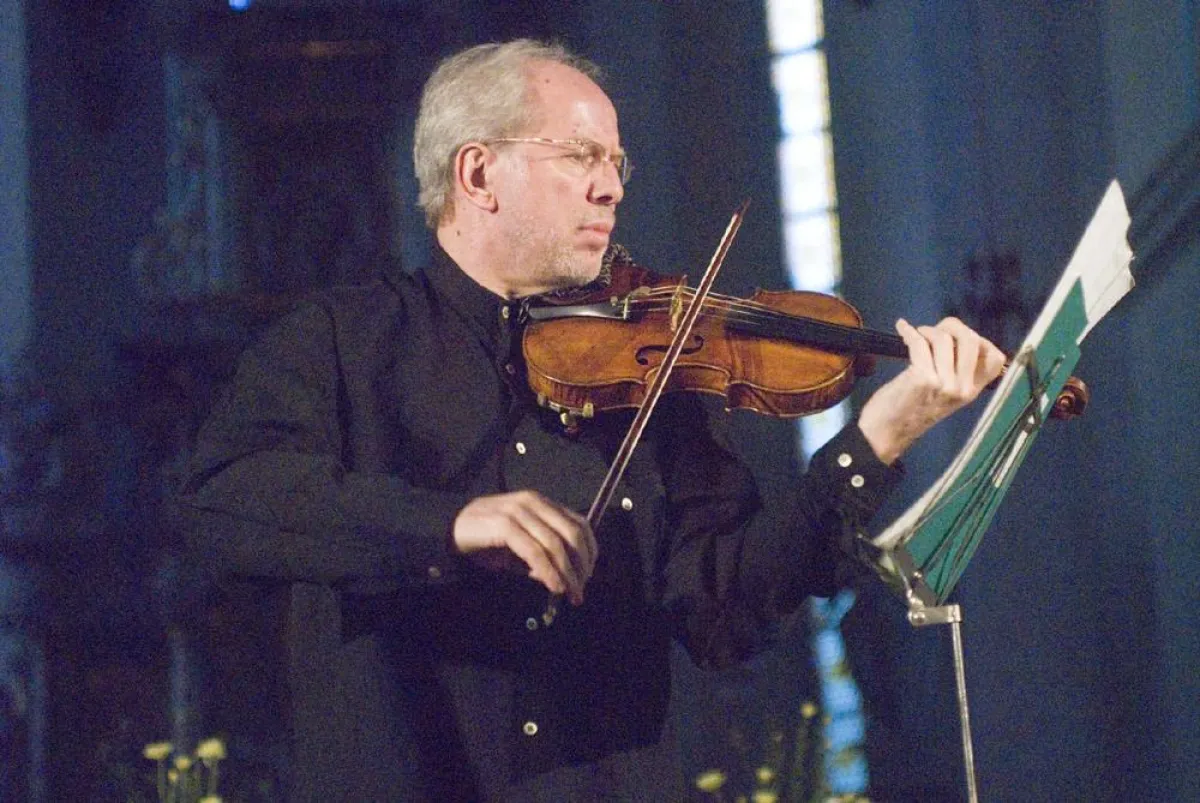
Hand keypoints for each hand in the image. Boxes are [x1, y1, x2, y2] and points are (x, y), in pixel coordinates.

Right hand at [451, 490, 596, 604]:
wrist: (450, 530)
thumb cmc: (485, 539)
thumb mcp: (519, 547)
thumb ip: (542, 557)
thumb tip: (564, 577)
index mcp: (540, 503)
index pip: (578, 522)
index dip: (590, 549)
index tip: (589, 573)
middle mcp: (533, 503)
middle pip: (572, 533)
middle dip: (581, 564)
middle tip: (581, 588)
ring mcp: (518, 512)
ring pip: (555, 543)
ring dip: (567, 573)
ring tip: (570, 593)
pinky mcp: (505, 525)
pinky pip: (535, 552)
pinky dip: (548, 571)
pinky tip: (554, 586)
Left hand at [858, 317, 1005, 463]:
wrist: (886, 433)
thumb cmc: (911, 411)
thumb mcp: (944, 396)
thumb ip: (956, 374)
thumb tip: (953, 337)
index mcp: (972, 392)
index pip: (995, 359)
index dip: (981, 340)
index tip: (959, 337)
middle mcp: (963, 388)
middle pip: (971, 340)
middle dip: (952, 327)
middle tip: (934, 331)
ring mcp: (944, 384)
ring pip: (943, 339)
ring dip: (927, 330)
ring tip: (917, 335)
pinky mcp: (922, 378)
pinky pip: (919, 343)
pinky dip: (909, 332)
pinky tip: (902, 328)